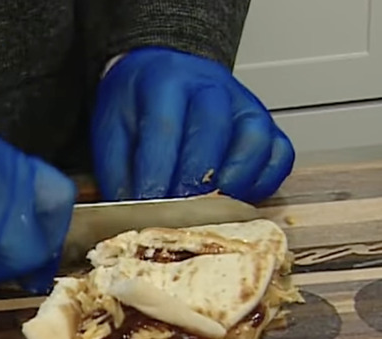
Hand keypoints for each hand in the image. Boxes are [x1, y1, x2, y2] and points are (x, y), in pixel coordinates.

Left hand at [91, 47, 293, 203]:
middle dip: (193, 180)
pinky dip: (264, 181)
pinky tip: (238, 199)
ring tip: (210, 209)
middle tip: (178, 213)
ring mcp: (242, 103)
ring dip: (233, 181)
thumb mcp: (111, 130)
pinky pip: (279, 153)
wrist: (160, 73)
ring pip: (253, 140)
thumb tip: (129, 211)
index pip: (164, 128)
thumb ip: (118, 169)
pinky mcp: (263, 123)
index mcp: (164, 81)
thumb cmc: (137, 107)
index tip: (146, 206)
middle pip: (212, 131)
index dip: (156, 173)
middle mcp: (209, 87)